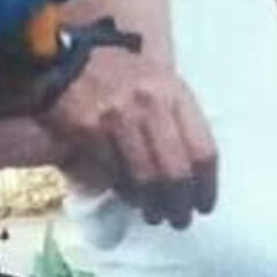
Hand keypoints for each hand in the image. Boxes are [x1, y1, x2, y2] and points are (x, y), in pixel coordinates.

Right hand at [40, 46, 216, 228]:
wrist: (69, 57)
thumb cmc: (123, 75)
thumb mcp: (162, 84)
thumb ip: (180, 122)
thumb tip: (195, 175)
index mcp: (174, 93)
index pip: (203, 150)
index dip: (207, 186)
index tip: (205, 204)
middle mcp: (149, 105)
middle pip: (176, 171)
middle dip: (180, 204)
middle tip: (180, 220)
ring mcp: (117, 118)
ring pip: (144, 179)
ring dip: (152, 205)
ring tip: (155, 215)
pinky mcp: (88, 131)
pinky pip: (112, 174)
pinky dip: (123, 192)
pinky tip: (129, 198)